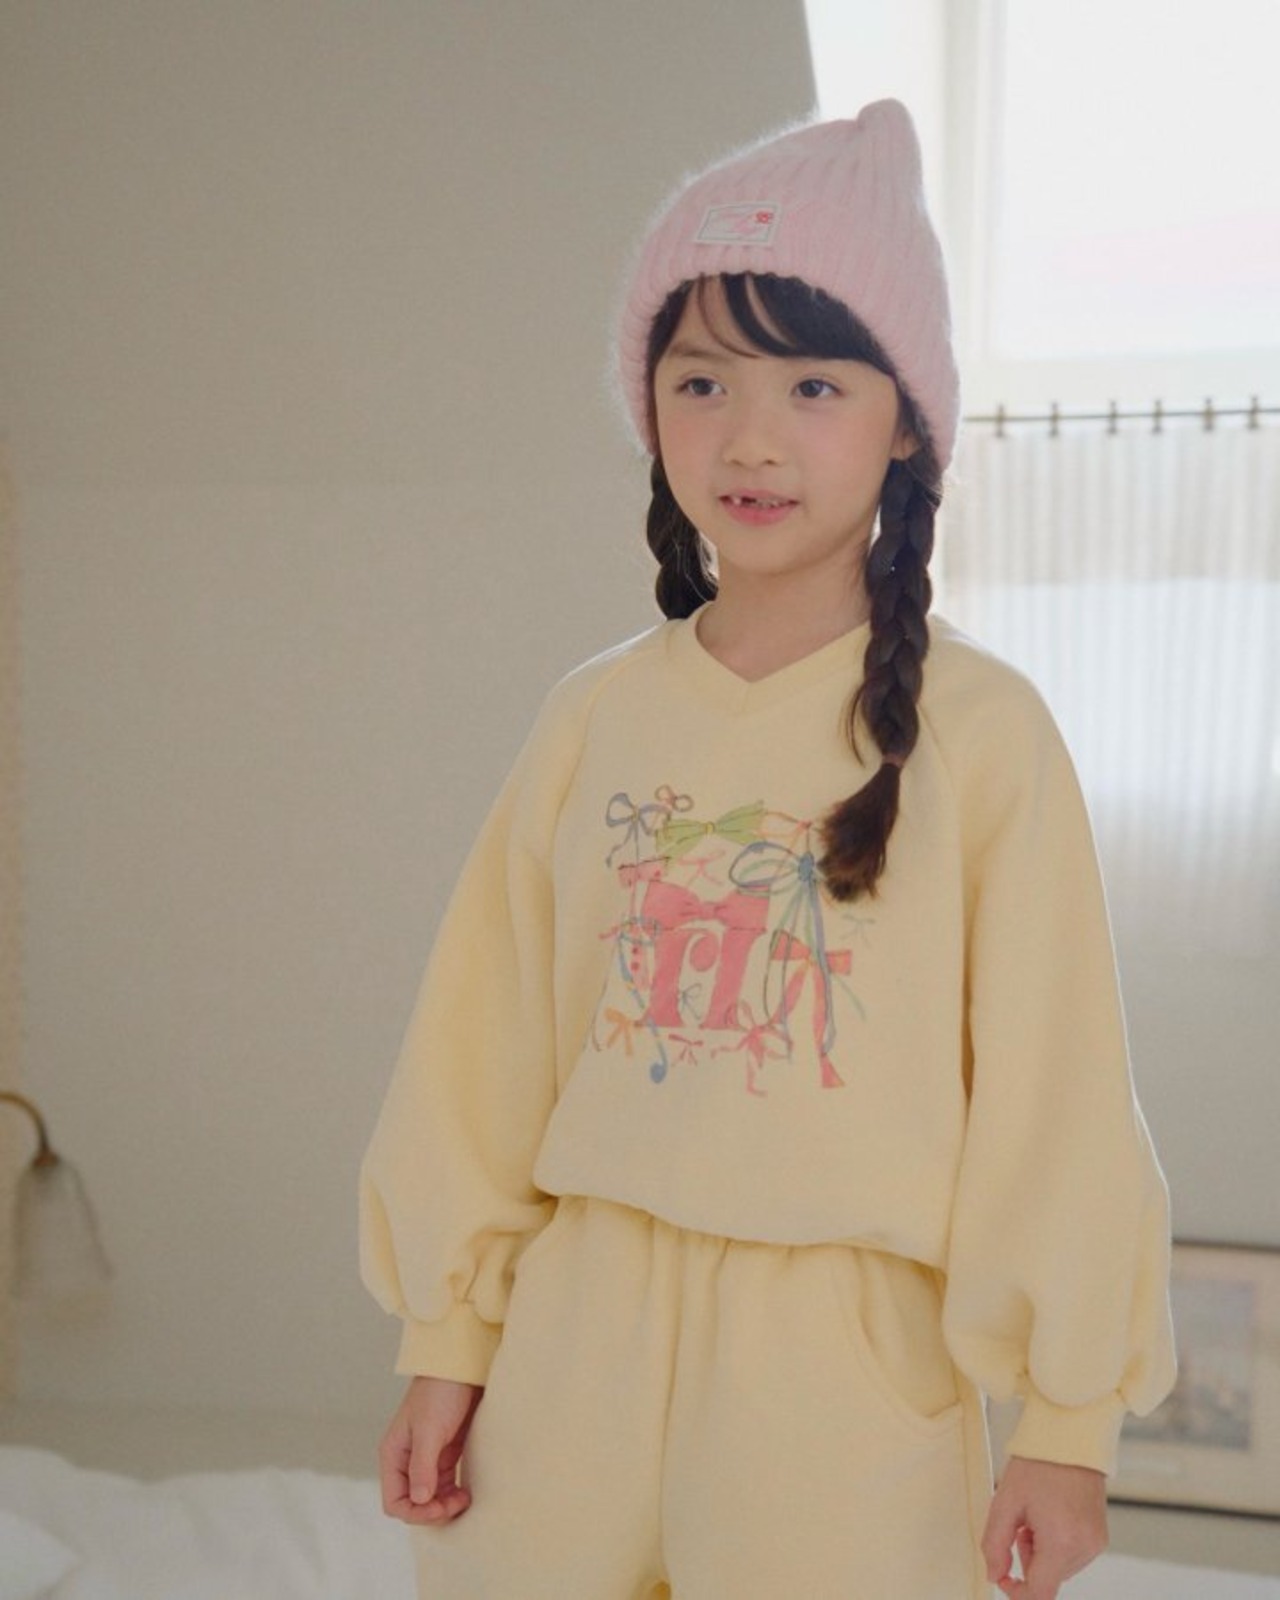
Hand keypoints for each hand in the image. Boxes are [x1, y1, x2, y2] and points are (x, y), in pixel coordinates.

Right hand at [378, 1374, 482, 1524]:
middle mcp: (406, 1460)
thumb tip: (419, 1500)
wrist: (462, 1366)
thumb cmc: (441, 1391)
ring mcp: (425, 1458)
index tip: (439, 1507)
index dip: (415, 1513)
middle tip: (457, 1504)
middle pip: (412, 1503)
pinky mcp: (444, 1454)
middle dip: (431, 1511)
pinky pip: (444, 1485)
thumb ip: (422, 1466)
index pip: (394, 1501)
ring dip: (444, 1505)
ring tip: (464, 1499)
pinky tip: (465, 1493)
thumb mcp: (430, 1429)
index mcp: (393, 1454)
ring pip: (429, 1498)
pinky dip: (452, 1494)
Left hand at [981, 1455, 1107, 1598]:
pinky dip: (1057, 1544)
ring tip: (1037, 1514)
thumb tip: (994, 1575)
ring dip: (1042, 1551)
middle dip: (1028, 1559)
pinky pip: (1072, 1554)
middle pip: (1049, 1578)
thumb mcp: (1005, 1501)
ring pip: (1059, 1568)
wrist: (1069, 1438)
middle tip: (1020, 1524)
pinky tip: (1052, 1515)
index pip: (1040, 1594)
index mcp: (1061, 1542)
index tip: (1004, 1575)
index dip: (1017, 1592)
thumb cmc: (1037, 1464)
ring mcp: (1096, 1543)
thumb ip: (994, 1544)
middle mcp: (1084, 1548)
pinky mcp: (1100, 1536)